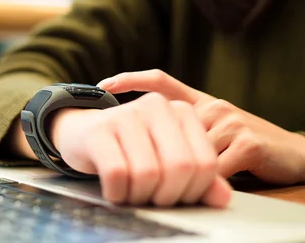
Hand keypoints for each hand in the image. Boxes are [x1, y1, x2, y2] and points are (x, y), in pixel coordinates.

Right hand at [48, 93, 231, 206]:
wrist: (81, 132)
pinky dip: (117, 193)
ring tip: (132, 193)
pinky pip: (117, 174)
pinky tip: (115, 191)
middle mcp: (156, 106)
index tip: (178, 195)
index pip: (206, 163)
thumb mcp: (167, 157)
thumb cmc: (129, 149)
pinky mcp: (99, 130)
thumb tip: (223, 198)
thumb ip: (198, 176)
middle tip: (153, 199)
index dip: (195, 191)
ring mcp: (126, 114)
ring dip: (139, 196)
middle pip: (180, 168)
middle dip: (167, 196)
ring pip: (148, 173)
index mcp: (181, 110)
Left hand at [98, 70, 304, 185]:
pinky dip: (206, 179)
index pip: (161, 80)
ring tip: (188, 178)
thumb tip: (140, 142)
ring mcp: (228, 121)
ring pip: (188, 150)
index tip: (103, 84)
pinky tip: (210, 182)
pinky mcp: (245, 142)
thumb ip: (181, 132)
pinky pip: (212, 166)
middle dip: (157, 148)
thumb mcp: (209, 131)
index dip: (130, 79)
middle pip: (169, 128)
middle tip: (147, 163)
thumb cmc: (241, 144)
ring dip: (184, 168)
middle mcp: (211, 105)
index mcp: (199, 101)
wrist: (289, 152)